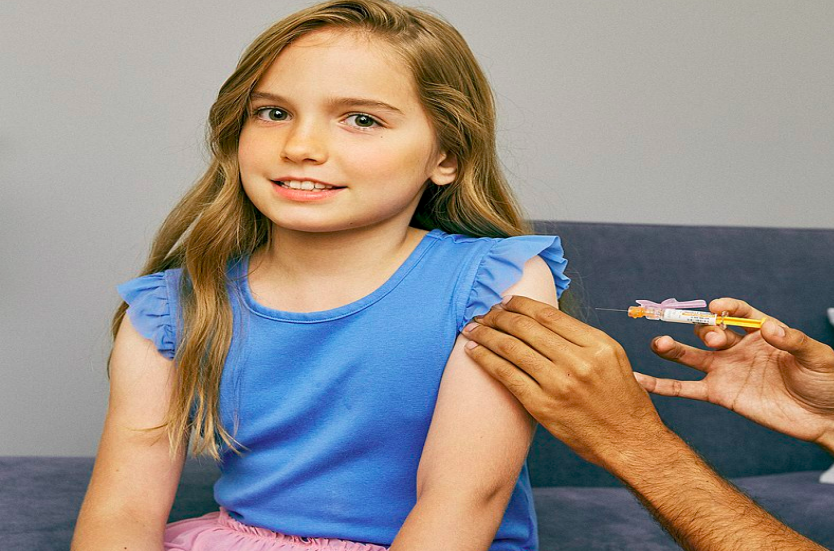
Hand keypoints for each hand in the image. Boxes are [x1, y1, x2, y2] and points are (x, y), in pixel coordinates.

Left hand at [462, 296, 668, 468]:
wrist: (631, 444)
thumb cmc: (622, 402)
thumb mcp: (614, 359)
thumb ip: (583, 339)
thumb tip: (545, 320)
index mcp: (597, 345)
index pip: (549, 314)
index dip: (521, 304)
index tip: (505, 301)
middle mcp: (578, 361)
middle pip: (526, 327)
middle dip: (499, 316)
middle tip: (484, 313)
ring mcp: (559, 384)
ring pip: (512, 348)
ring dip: (486, 335)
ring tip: (472, 329)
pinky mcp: (543, 406)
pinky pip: (506, 375)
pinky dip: (486, 360)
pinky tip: (474, 352)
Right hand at [642, 297, 833, 451]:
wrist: (824, 419)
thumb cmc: (827, 382)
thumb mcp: (817, 357)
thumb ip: (792, 340)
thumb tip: (769, 328)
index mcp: (760, 332)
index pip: (737, 312)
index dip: (725, 307)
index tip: (717, 307)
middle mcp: (737, 348)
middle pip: (709, 331)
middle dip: (705, 331)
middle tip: (714, 340)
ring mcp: (725, 370)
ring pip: (690, 355)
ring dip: (672, 348)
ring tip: (658, 344)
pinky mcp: (718, 394)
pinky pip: (685, 388)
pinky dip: (661, 385)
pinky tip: (640, 380)